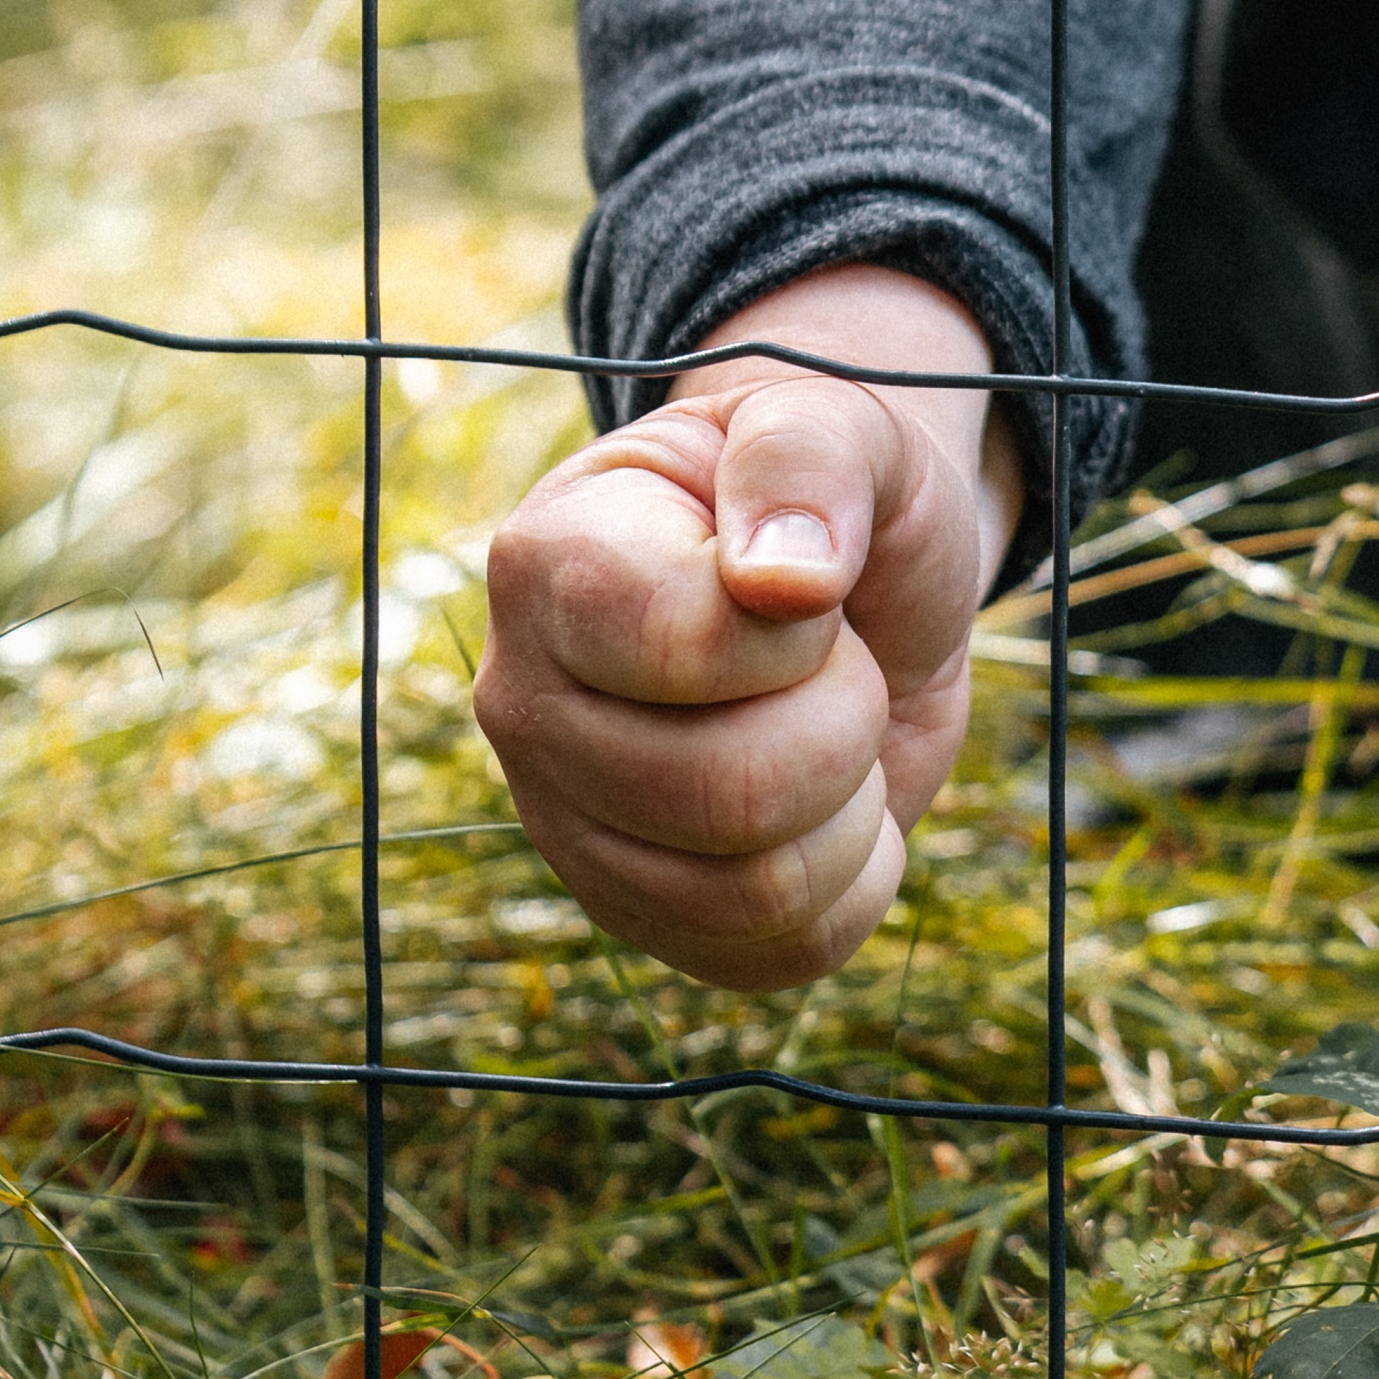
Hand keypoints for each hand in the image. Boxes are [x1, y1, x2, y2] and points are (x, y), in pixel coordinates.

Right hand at [475, 263, 1022, 989]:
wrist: (849, 588)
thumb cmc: (828, 496)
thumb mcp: (840, 424)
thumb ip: (808, 457)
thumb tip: (783, 580)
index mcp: (548, 562)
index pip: (682, 647)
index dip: (796, 629)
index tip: (808, 582)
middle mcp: (524, 703)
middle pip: (728, 792)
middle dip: (845, 718)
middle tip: (835, 660)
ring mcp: (566, 822)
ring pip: (755, 890)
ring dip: (852, 801)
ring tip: (830, 725)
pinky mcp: (635, 912)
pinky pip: (774, 954)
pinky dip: (853, 880)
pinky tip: (834, 806)